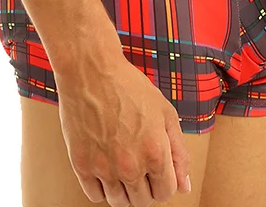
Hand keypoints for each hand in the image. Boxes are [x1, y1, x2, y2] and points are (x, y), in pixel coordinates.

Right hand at [55, 52, 192, 203]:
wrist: (91, 71)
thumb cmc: (128, 86)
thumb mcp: (165, 112)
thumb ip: (178, 152)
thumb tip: (184, 185)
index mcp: (155, 152)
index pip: (165, 193)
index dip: (164, 182)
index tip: (157, 172)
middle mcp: (130, 165)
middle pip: (142, 201)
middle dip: (145, 187)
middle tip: (139, 165)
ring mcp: (104, 168)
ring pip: (119, 202)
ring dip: (124, 190)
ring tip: (122, 166)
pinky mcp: (82, 165)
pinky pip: (94, 196)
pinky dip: (101, 187)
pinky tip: (105, 167)